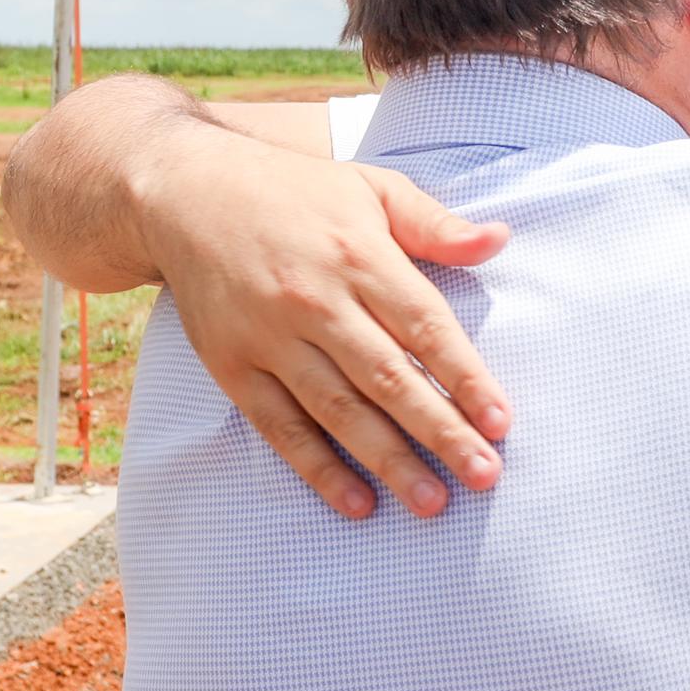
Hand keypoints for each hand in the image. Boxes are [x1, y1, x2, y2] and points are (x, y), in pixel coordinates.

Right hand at [152, 132, 512, 517]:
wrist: (187, 194)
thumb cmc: (297, 194)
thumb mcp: (373, 188)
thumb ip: (436, 224)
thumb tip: (500, 241)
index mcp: (359, 256)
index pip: (424, 326)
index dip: (466, 377)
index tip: (501, 421)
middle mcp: (316, 300)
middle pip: (388, 378)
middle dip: (440, 431)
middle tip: (484, 475)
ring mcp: (269, 338)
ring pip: (338, 411)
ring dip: (388, 460)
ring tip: (432, 501)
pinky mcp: (232, 366)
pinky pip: (280, 428)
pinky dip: (318, 468)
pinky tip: (357, 502)